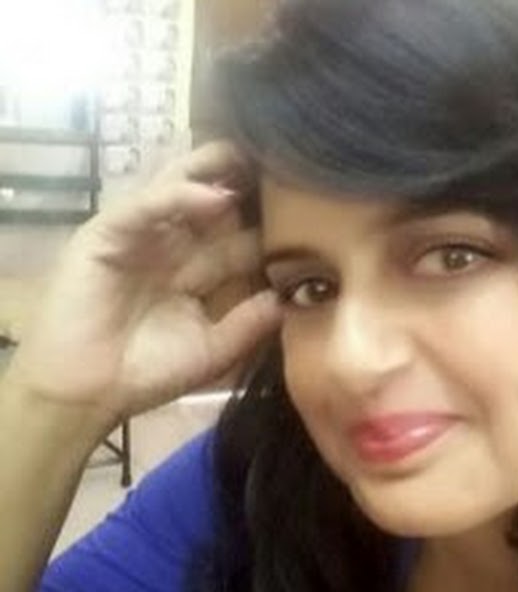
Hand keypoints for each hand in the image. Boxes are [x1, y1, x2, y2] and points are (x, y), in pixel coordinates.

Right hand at [4, 141, 282, 432]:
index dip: (269, 226)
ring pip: (180, 191)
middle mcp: (172, 248)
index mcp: (196, 274)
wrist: (89, 391)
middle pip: (214, 207)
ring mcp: (141, 237)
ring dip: (215, 173)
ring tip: (254, 155)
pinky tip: (214, 195)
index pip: (237, 242)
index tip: (310, 209)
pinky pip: (147, 206)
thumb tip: (287, 300)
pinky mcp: (109, 233)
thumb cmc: (147, 372)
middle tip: (288, 163)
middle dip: (246, 185)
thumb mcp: (213, 351)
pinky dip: (179, 197)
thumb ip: (249, 324)